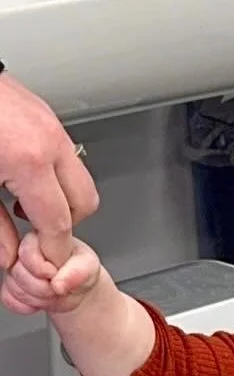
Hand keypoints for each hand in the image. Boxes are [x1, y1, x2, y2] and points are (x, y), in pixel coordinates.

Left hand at [0, 71, 98, 270]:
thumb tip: (7, 254)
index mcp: (29, 162)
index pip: (59, 221)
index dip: (54, 248)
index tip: (48, 259)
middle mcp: (49, 142)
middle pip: (84, 201)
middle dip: (66, 222)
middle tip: (38, 232)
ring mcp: (51, 125)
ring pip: (79, 178)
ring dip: (59, 197)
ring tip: (24, 202)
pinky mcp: (45, 115)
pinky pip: (64, 156)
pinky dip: (51, 174)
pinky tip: (21, 175)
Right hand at [1, 229, 104, 315]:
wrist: (77, 289)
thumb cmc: (81, 270)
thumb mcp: (88, 266)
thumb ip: (76, 273)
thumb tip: (58, 284)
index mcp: (40, 237)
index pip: (27, 253)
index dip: (44, 270)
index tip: (57, 273)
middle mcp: (22, 250)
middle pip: (18, 273)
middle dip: (43, 288)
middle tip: (59, 287)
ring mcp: (14, 268)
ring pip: (14, 287)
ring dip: (39, 298)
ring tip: (54, 292)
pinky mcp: (9, 286)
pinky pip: (9, 299)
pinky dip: (27, 306)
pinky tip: (41, 302)